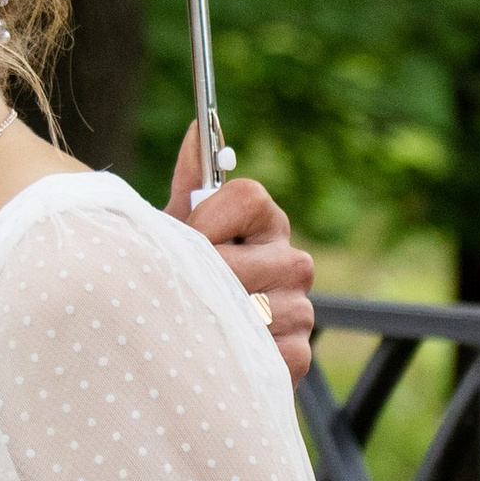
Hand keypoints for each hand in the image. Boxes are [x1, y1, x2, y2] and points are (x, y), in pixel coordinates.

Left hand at [166, 124, 316, 384]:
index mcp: (265, 220)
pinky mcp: (299, 352)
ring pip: (254, 308)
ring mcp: (300, 307)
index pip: (246, 196)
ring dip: (214, 319)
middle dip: (200, 278)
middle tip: (179, 289)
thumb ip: (191, 179)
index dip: (206, 220)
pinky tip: (218, 350)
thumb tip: (197, 127)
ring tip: (196, 322)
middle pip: (241, 261)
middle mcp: (292, 259)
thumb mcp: (179, 226)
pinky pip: (269, 351)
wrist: (189, 339)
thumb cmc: (183, 273)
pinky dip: (236, 354)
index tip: (185, 239)